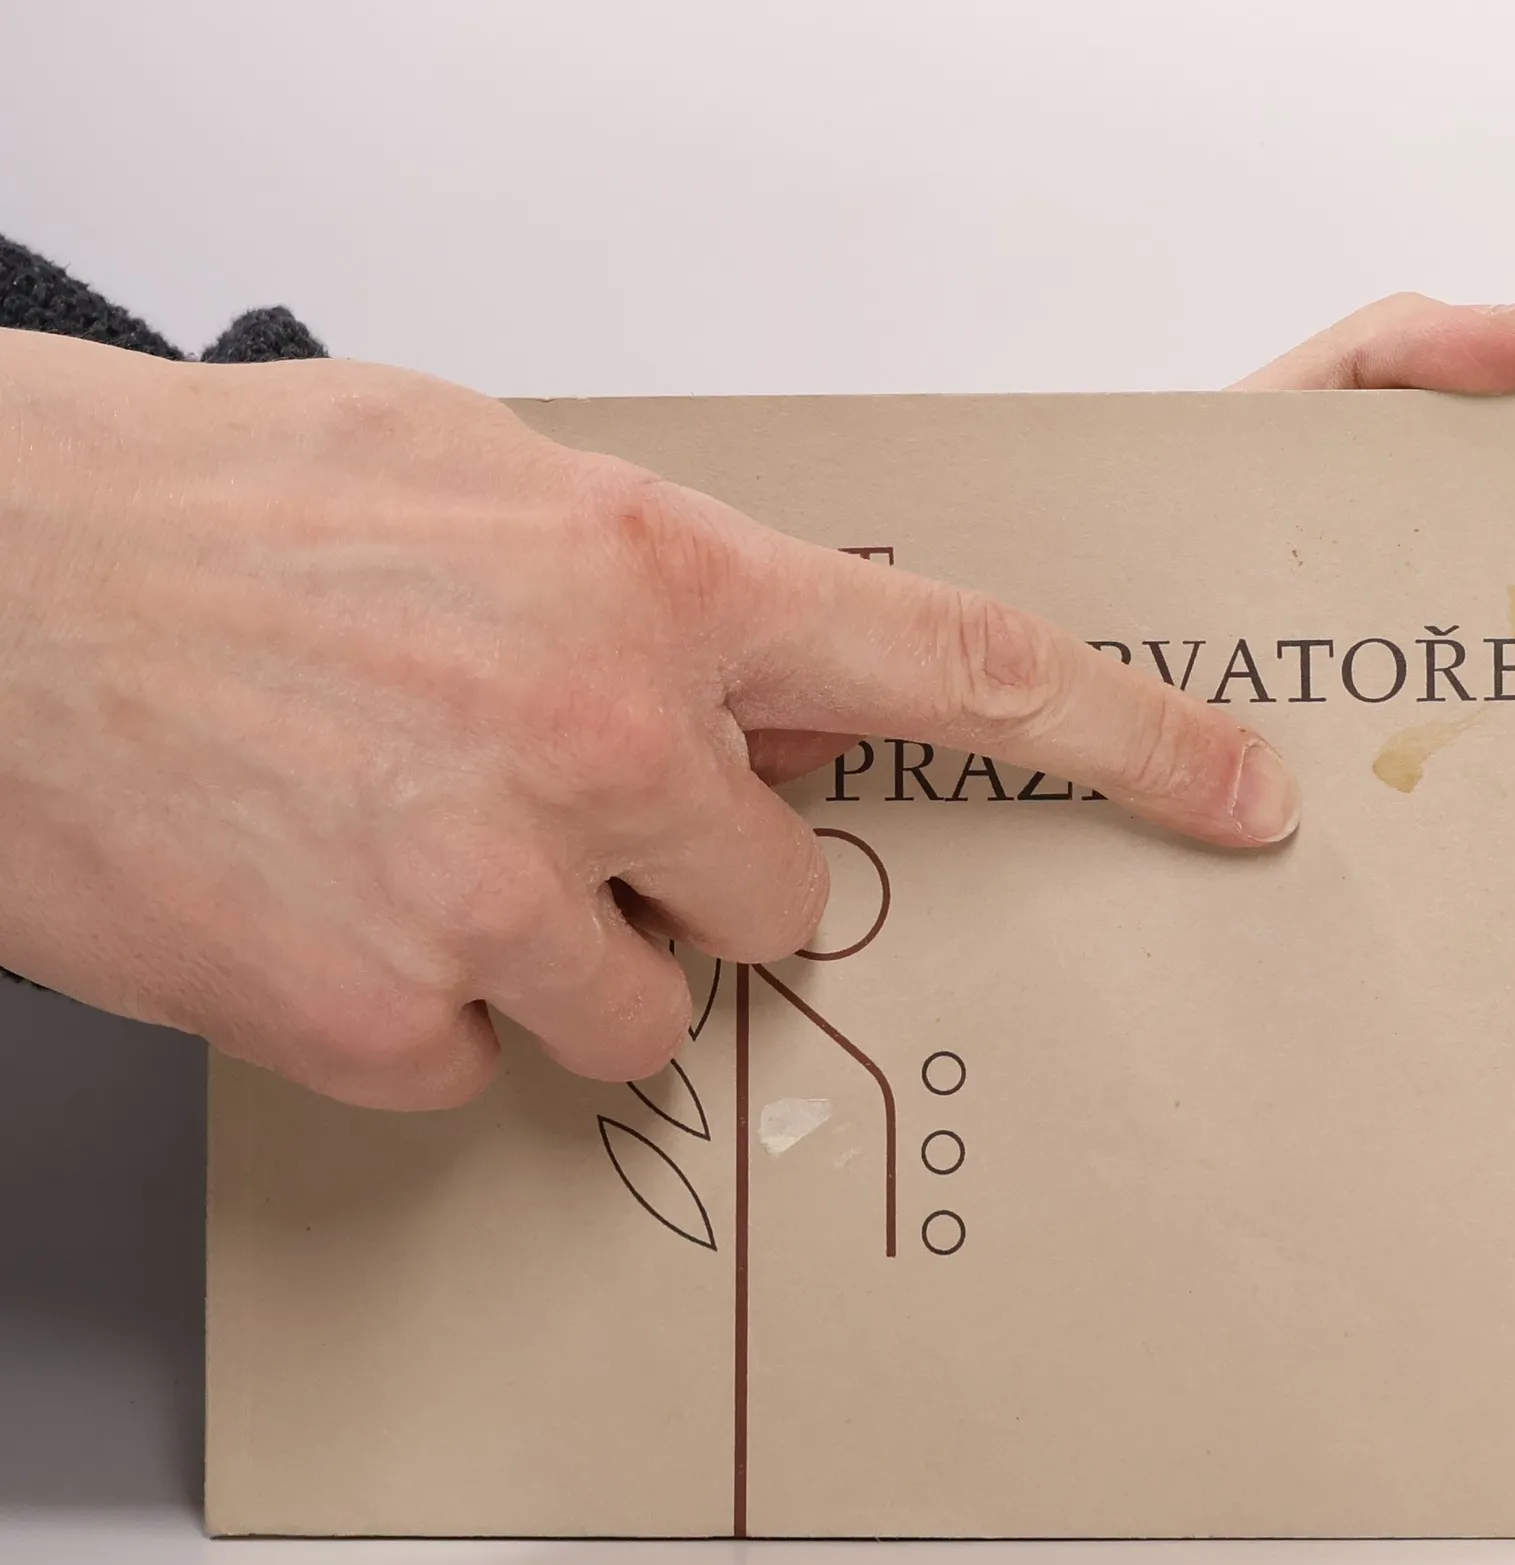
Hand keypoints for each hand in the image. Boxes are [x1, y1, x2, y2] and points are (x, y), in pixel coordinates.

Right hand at [0, 330, 1293, 1108]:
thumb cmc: (215, 515)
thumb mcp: (481, 482)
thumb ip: (659, 592)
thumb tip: (776, 691)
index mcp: (646, 578)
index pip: (957, 666)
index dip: (1123, 738)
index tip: (1229, 790)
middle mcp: (596, 736)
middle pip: (784, 897)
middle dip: (702, 878)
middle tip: (568, 813)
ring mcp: (494, 893)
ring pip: (646, 1008)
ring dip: (567, 954)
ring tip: (422, 850)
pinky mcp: (386, 1017)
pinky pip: (489, 1063)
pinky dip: (434, 1008)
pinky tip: (336, 905)